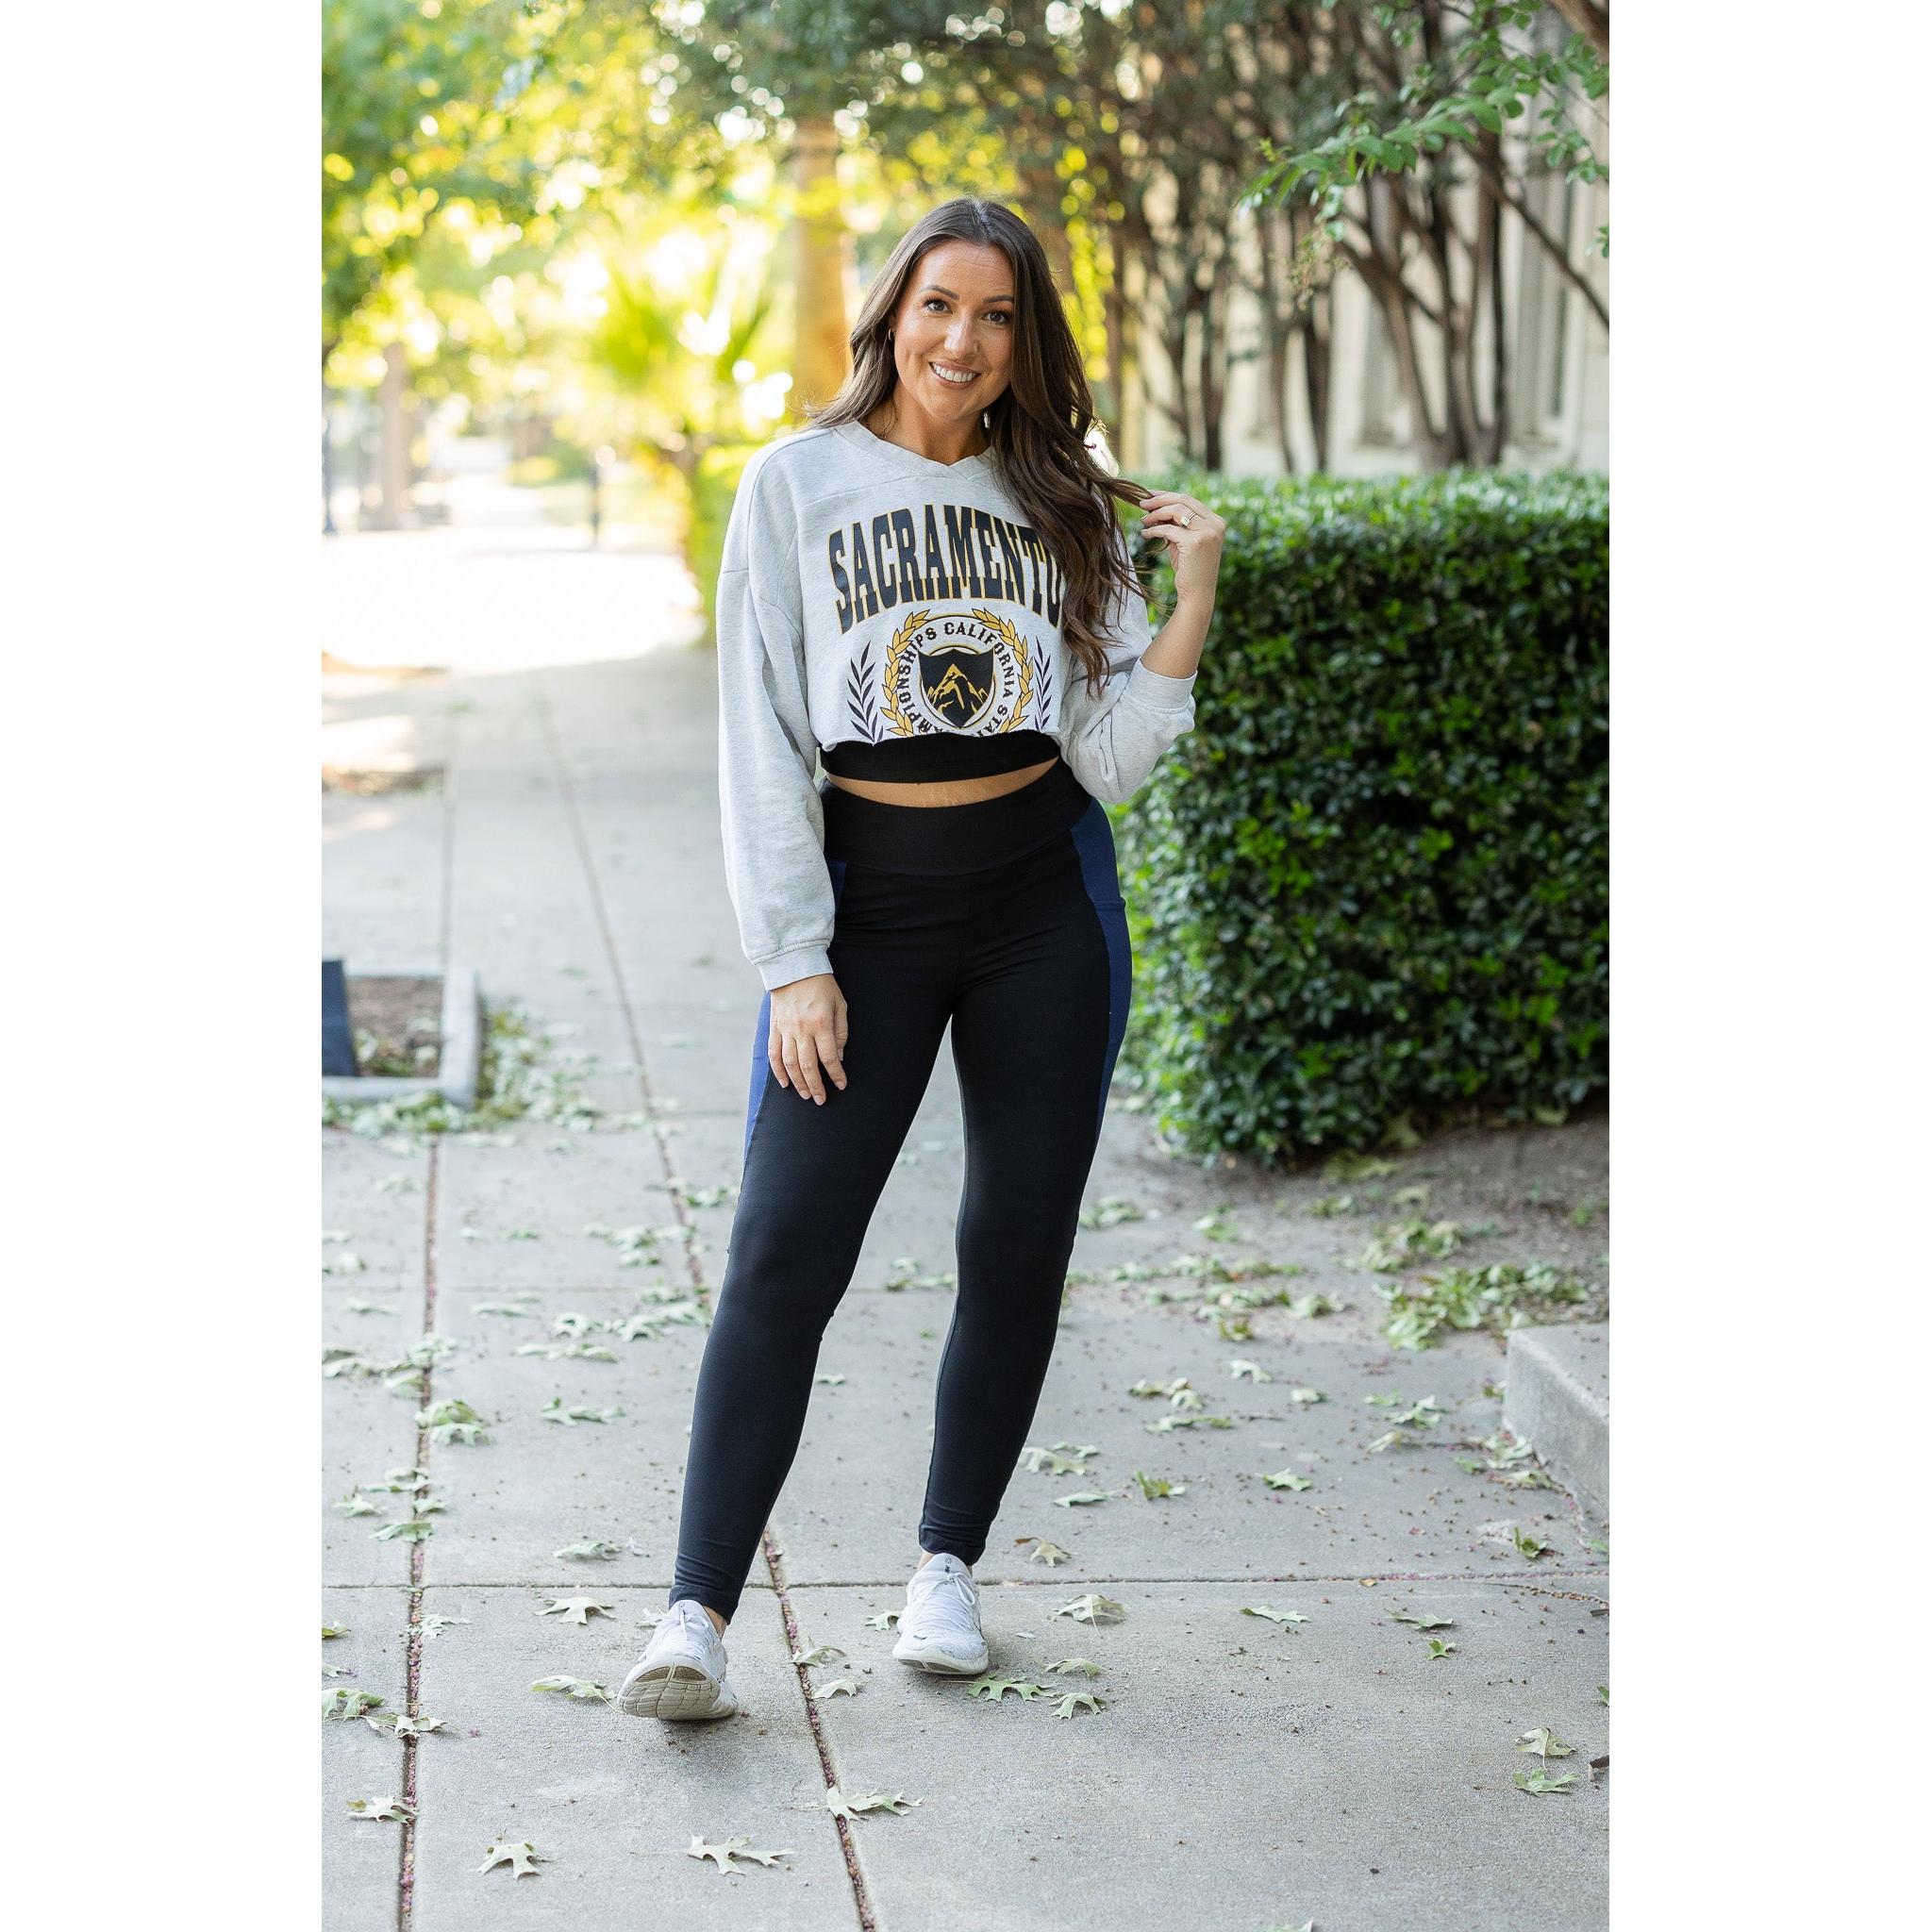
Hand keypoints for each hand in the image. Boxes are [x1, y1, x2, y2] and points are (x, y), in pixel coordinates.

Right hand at [768, 972, 848, 1103]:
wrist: (794, 967)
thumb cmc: (822, 985)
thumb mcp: (840, 1004)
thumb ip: (840, 1032)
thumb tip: (838, 1057)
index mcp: (821, 1023)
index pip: (829, 1057)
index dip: (836, 1074)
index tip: (841, 1085)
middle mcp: (801, 1029)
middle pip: (808, 1065)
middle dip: (816, 1086)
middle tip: (821, 1099)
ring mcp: (785, 1029)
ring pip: (789, 1064)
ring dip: (798, 1083)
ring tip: (806, 1095)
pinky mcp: (774, 1028)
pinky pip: (774, 1054)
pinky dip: (778, 1071)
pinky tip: (785, 1083)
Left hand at [1137, 491, 1225, 607]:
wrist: (1197, 594)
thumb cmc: (1189, 569)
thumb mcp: (1184, 542)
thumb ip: (1177, 524)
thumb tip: (1156, 506)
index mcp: (1216, 522)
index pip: (1190, 500)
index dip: (1168, 495)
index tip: (1151, 495)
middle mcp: (1216, 524)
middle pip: (1183, 500)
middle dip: (1160, 499)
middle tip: (1142, 503)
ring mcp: (1208, 532)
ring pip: (1176, 511)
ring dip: (1156, 513)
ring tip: (1143, 520)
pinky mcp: (1195, 543)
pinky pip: (1168, 530)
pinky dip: (1154, 530)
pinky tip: (1145, 534)